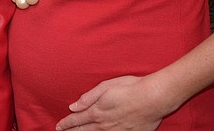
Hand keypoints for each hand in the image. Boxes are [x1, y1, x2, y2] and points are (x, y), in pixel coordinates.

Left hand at [55, 75, 169, 130]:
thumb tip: (73, 106)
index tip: (59, 126)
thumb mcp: (106, 87)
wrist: (154, 98)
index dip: (66, 123)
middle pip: (84, 130)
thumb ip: (88, 98)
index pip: (77, 119)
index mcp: (98, 111)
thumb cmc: (131, 88)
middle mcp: (105, 124)